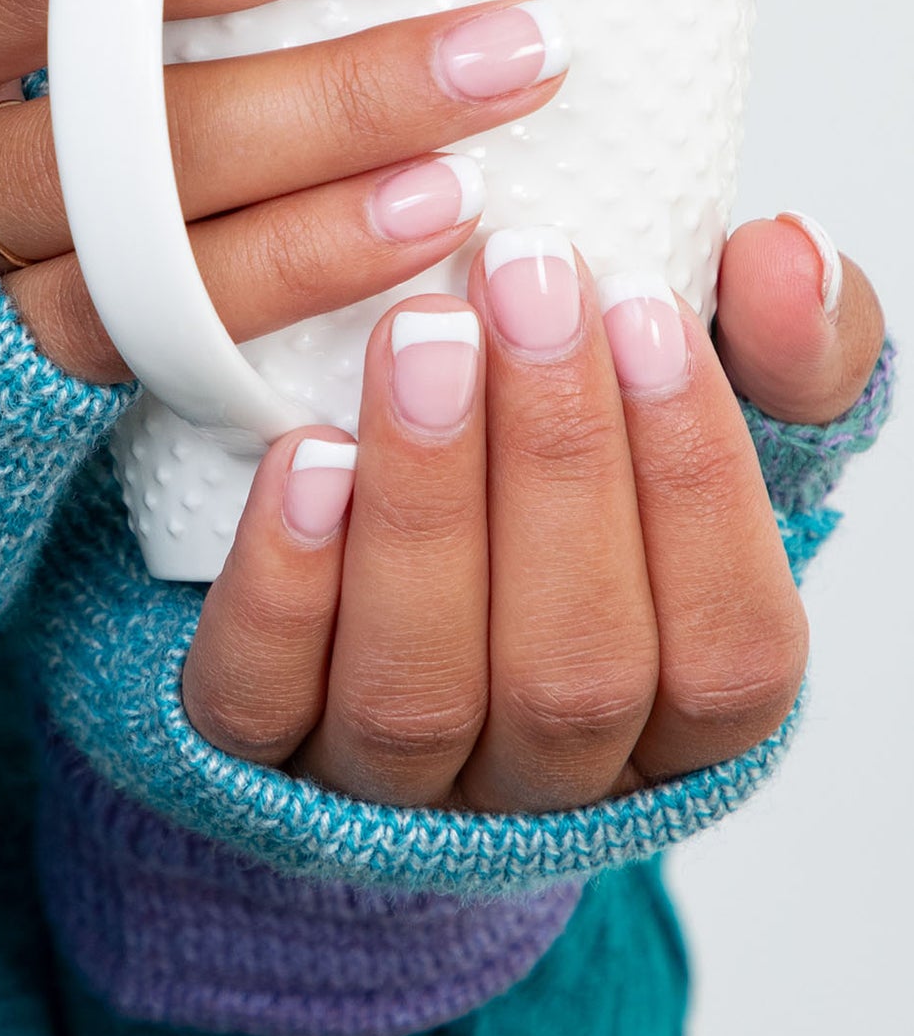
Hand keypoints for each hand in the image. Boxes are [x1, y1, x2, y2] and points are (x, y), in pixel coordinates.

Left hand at [181, 217, 886, 811]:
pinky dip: (287, 582)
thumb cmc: (561, 474)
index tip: (644, 306)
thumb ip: (781, 348)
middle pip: (572, 673)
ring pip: (418, 694)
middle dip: (554, 463)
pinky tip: (301, 458)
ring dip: (425, 508)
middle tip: (520, 282)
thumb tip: (782, 256)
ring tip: (419, 341)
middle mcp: (544, 771)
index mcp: (681, 720)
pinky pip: (264, 701)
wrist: (365, 543)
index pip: (727, 651)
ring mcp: (392, 779)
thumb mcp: (691, 411)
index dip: (697, 483)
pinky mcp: (253, 753)